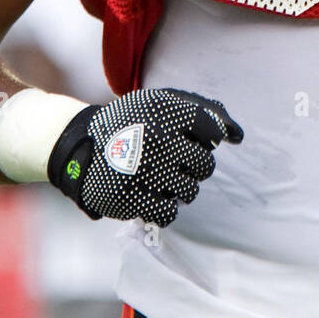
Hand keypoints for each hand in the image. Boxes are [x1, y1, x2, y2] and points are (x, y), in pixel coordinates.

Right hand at [47, 87, 242, 223]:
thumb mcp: (162, 103)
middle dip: (194, 165)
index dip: (208, 136)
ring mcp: (142, 171)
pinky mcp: (129, 199)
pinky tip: (152, 194)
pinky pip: (169, 214)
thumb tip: (237, 135)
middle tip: (171, 159)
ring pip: (189, 191)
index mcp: (163, 111)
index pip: (211, 128)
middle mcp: (154, 139)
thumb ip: (203, 110)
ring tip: (158, 176)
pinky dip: (164, 207)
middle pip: (205, 165)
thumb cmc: (133, 123)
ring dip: (179, 187)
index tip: (193, 138)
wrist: (81, 145)